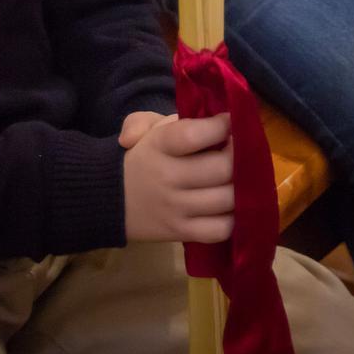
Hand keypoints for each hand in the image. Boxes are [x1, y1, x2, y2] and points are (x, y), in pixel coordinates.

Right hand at [123, 112, 233, 243]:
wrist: (111, 200)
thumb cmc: (139, 158)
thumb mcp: (140, 128)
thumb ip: (145, 120)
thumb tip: (142, 134)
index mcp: (159, 145)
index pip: (193, 135)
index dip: (220, 126)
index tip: (230, 121)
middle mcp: (169, 177)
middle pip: (221, 168)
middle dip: (239, 155)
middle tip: (242, 149)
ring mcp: (177, 208)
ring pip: (226, 199)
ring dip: (242, 185)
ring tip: (242, 176)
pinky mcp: (181, 233)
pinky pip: (219, 229)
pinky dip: (233, 218)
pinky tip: (232, 205)